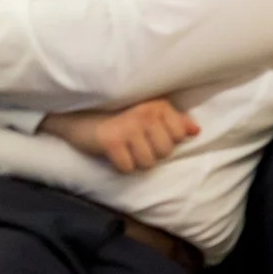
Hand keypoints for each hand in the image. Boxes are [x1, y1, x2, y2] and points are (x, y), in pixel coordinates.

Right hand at [42, 98, 199, 173]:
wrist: (76, 114)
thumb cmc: (116, 115)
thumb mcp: (147, 113)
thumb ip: (174, 121)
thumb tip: (196, 131)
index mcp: (158, 105)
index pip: (179, 135)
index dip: (165, 141)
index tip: (149, 135)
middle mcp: (146, 114)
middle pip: (164, 152)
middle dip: (150, 153)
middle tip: (134, 144)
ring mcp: (128, 127)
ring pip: (148, 163)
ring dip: (135, 161)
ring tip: (125, 149)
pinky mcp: (111, 141)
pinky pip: (128, 168)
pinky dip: (121, 166)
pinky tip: (113, 154)